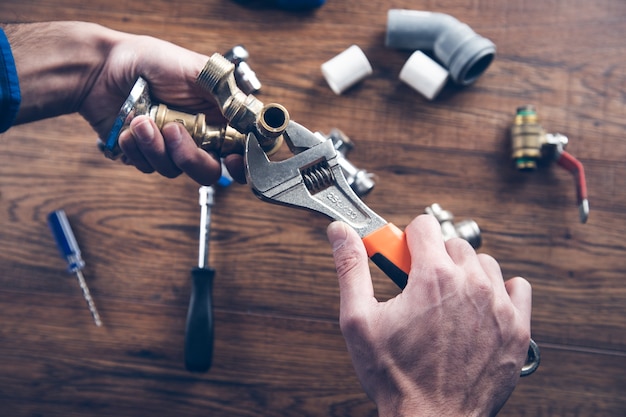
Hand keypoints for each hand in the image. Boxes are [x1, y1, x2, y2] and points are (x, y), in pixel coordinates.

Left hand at [6, 21, 243, 184]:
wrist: (101, 69)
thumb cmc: (148, 60)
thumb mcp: (194, 69)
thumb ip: (224, 93)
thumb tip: (250, 117)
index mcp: (217, 116)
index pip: (242, 148)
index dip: (243, 162)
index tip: (234, 160)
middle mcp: (198, 136)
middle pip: (210, 170)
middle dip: (190, 157)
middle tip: (172, 130)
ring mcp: (171, 147)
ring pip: (175, 170)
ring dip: (155, 147)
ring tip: (140, 120)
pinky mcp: (147, 154)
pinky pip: (148, 168)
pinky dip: (136, 150)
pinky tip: (129, 129)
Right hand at [326, 215, 530, 416]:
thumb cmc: (395, 377)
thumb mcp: (358, 320)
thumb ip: (350, 268)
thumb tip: (341, 232)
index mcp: (433, 276)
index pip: (424, 226)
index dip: (408, 240)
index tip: (403, 259)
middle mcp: (471, 285)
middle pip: (453, 244)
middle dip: (434, 258)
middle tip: (418, 288)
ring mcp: (498, 306)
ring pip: (483, 263)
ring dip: (465, 273)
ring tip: (446, 302)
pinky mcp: (517, 329)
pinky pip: (517, 287)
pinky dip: (499, 291)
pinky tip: (479, 308)